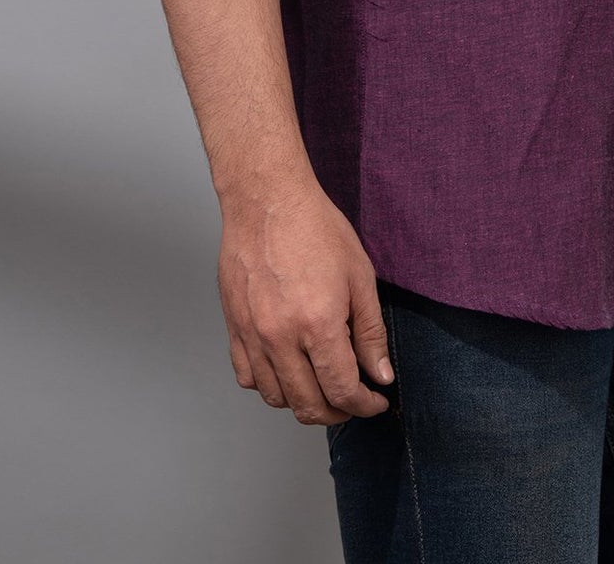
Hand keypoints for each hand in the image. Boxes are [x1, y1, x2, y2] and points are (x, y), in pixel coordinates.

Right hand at [218, 177, 395, 424]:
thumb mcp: (359, 276)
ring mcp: (252, 335)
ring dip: (303, 403)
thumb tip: (380, 375)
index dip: (364, 405)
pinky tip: (288, 371)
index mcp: (317, 324)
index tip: (375, 402)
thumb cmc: (315, 229)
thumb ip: (371, 332)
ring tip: (323, 387)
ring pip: (276, 398)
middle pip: (308, 405)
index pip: (342, 390)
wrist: (267, 200)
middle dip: (338, 412)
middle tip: (354, 400)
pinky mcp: (233, 327)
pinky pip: (248, 377)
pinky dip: (270, 385)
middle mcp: (280, 338)